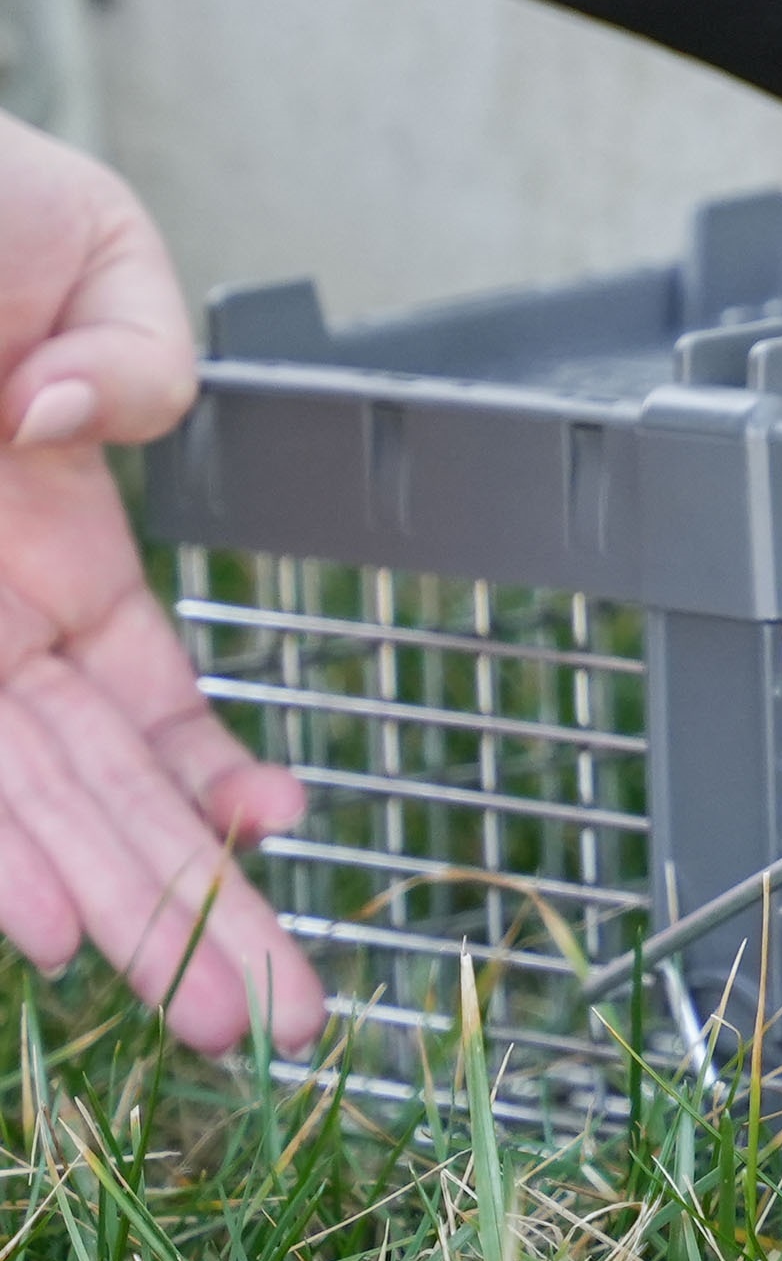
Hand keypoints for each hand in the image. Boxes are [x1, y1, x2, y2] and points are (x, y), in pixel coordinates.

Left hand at [0, 115, 321, 1051]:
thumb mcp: (89, 242)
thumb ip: (143, 348)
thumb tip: (75, 431)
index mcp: (44, 530)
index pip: (137, 695)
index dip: (207, 777)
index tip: (277, 834)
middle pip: (97, 789)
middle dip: (192, 904)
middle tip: (276, 1019)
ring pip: (18, 811)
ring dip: (112, 915)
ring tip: (200, 1016)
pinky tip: (47, 927)